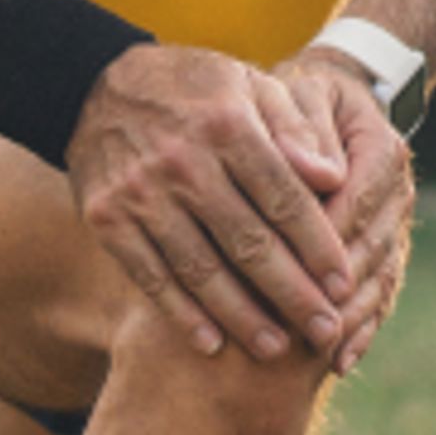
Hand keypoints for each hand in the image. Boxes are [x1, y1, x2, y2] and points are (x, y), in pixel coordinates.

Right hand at [61, 44, 357, 361]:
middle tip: (325, 332)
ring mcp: (139, 193)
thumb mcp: (249, 85)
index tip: (344, 285)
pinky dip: (180, 314)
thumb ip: (294, 131)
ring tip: (276, 350)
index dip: (319, 247)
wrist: (92, 85)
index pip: (285, 198)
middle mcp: (182, 161)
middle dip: (293, 294)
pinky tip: (210, 343)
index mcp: (226, 125)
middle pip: (248, 243)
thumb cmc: (194, 91)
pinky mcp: (105, 218)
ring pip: (201, 269)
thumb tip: (335, 179)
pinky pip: (149, 276)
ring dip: (241, 316)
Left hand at [277, 50, 416, 374]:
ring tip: (322, 349)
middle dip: (341, 289)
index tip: (300, 271)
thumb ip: (305, 129)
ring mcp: (396, 225)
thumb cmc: (301, 98)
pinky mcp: (386, 249)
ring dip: (353, 317)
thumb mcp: (301, 95)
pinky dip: (363, 329)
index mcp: (380, 149)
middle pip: (372, 247)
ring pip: (379, 276)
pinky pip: (380, 293)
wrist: (327, 104)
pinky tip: (340, 360)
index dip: (331, 237)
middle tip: (309, 324)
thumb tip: (321, 174)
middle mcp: (397, 191)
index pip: (356, 199)